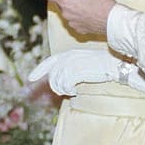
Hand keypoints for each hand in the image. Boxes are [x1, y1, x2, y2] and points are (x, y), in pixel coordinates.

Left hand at [27, 48, 144, 100]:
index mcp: (69, 53)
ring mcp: (71, 64)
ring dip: (64, 89)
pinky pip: (65, 86)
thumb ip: (71, 69)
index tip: (30, 79)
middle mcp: (67, 57)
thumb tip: (59, 81)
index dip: (38, 70)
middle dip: (57, 86)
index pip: (49, 62)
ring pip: (57, 82)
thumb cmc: (102, 65)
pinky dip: (70, 91)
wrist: (114, 64)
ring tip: (74, 90)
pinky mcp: (75, 71)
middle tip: (68, 91)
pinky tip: (78, 90)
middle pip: (53, 76)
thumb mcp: (84, 63)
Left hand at [41, 0, 114, 36]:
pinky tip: (89, 10)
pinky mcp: (80, 29)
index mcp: (65, 1)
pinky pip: (76, 20)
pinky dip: (80, 15)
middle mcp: (66, 13)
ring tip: (84, 0)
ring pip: (68, 12)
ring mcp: (72, 22)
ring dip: (73, 6)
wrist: (112, 20)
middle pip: (58, 2)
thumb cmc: (102, 4)